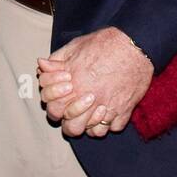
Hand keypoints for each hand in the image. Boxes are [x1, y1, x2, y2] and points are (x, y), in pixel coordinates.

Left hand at [37, 27, 152, 138]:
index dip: (55, 104)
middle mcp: (89, 101)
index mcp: (73, 87)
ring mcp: (108, 108)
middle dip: (70, 120)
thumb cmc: (103, 44)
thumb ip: (56, 61)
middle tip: (76, 109)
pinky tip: (108, 111)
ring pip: (94, 133)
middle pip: (72, 128)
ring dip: (91, 124)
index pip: (54, 111)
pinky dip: (110, 123)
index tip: (66, 92)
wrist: (133, 45)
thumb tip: (42, 66)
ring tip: (92, 113)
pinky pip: (113, 128)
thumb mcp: (75, 47)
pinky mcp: (125, 110)